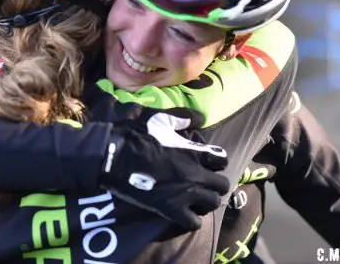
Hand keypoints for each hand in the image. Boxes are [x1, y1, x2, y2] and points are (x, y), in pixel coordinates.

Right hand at [99, 107, 229, 230]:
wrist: (117, 158)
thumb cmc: (138, 136)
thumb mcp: (161, 118)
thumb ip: (184, 117)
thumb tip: (201, 118)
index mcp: (194, 152)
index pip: (223, 160)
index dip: (217, 162)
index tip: (209, 163)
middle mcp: (196, 174)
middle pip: (222, 185)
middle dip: (216, 183)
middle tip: (205, 182)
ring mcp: (186, 194)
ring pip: (212, 203)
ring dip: (207, 200)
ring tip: (197, 198)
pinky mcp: (172, 210)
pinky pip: (193, 222)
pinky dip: (192, 219)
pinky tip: (185, 213)